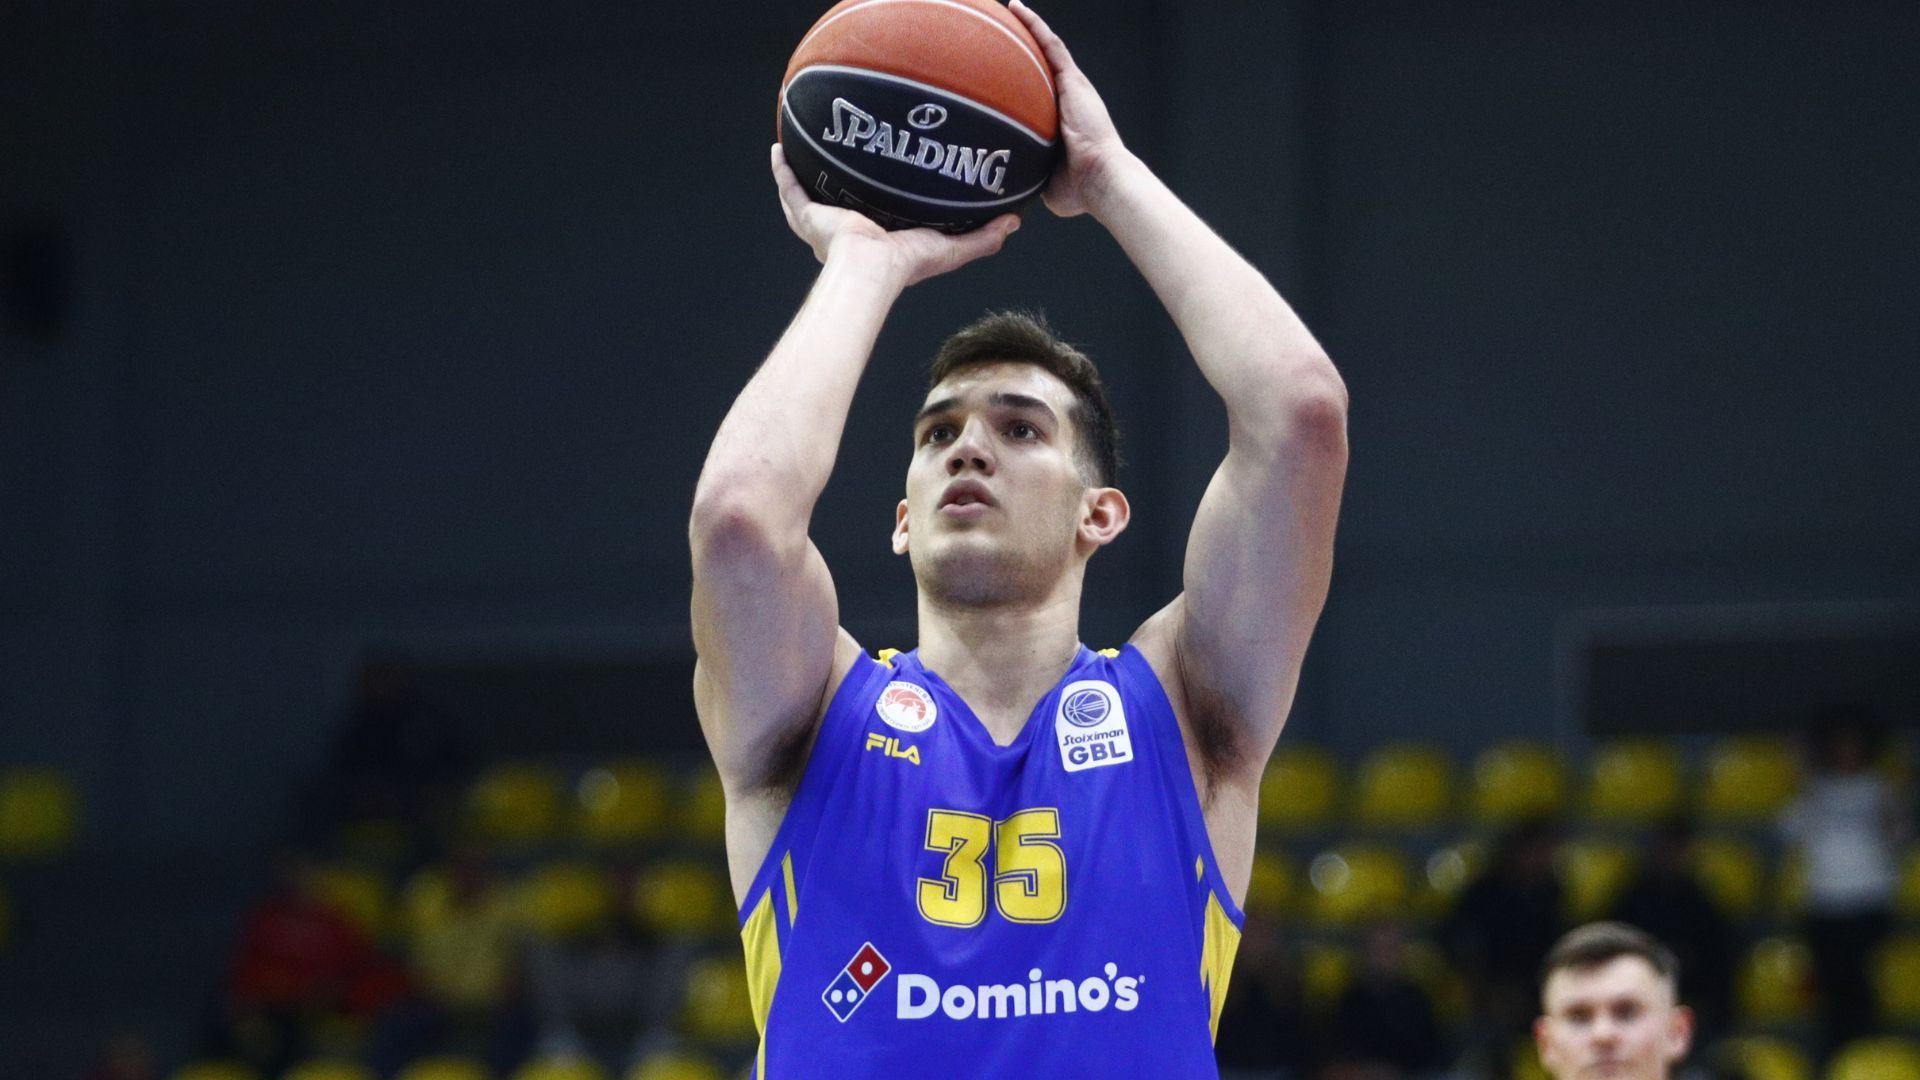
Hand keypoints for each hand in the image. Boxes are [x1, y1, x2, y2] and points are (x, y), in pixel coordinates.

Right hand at [770, 144, 1019, 287]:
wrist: (870, 269)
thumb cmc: (907, 266)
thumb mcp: (952, 248)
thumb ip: (983, 238)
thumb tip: (1014, 222)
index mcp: (876, 239)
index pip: (878, 215)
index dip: (882, 199)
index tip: (887, 177)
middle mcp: (846, 231)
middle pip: (840, 202)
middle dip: (839, 182)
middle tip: (845, 156)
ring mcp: (823, 223)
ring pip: (809, 195)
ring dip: (805, 173)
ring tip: (804, 147)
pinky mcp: (808, 215)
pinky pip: (790, 189)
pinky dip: (781, 170)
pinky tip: (778, 149)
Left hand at [1008, 1, 1131, 218]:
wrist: (1102, 180)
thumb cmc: (1082, 189)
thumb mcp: (1048, 182)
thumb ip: (1031, 176)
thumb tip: (1013, 189)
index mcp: (1065, 121)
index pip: (1042, 93)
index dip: (1026, 79)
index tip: (1006, 70)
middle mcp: (1070, 99)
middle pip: (1044, 65)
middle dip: (1026, 47)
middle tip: (1003, 30)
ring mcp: (1073, 88)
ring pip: (1047, 48)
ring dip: (1028, 27)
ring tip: (1009, 8)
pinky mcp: (1073, 81)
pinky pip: (1051, 45)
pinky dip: (1035, 25)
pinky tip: (1017, 9)